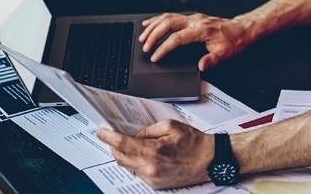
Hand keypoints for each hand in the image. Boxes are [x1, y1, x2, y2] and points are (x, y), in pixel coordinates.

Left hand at [97, 120, 212, 189]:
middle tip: (112, 136)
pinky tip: (143, 155)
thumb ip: (149, 130)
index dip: (108, 137)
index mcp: (153, 150)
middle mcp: (150, 167)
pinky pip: (138, 173)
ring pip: (128, 166)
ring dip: (125, 155)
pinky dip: (136, 163)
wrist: (209, 161)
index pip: (123, 143)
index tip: (101, 131)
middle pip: (120, 157)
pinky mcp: (155, 185)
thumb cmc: (194, 143)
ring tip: (130, 144)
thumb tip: (135, 134)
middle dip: (113, 146)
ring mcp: (152, 178)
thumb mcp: (171, 126)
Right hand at [139, 12, 253, 70]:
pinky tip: (150, 23)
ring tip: (143, 36)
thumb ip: (211, 60)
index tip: (155, 57)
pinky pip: (172, 16)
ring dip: (154, 26)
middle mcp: (196, 21)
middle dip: (154, 35)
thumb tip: (200, 66)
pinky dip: (159, 19)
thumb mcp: (226, 53)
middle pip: (168, 23)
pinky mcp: (193, 17)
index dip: (164, 48)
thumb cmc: (234, 40)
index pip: (177, 38)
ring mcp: (193, 17)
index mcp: (202, 30)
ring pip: (168, 17)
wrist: (242, 29)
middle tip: (145, 47)